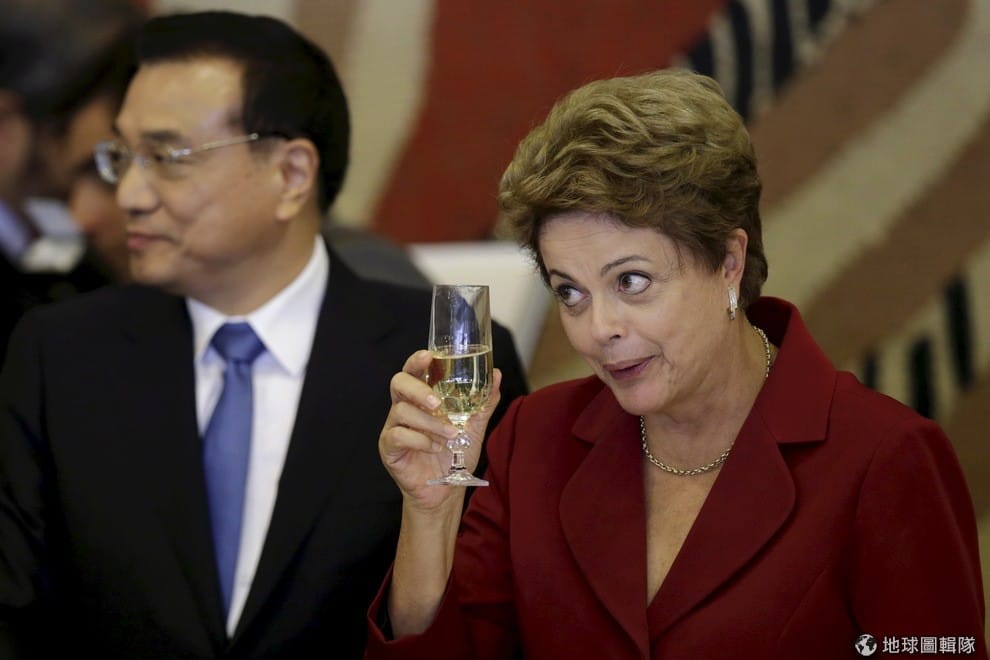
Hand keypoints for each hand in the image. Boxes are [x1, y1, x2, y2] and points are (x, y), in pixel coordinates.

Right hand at [379, 349, 501, 510]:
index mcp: (421, 398)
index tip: (429, 356)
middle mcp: (404, 407)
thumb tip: (496, 374)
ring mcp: (393, 427)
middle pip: (398, 383)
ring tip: (450, 435)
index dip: (417, 360)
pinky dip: (420, 440)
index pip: (413, 371)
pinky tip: (435, 448)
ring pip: (402, 412)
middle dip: (418, 389)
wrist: (447, 490)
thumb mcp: (474, 426)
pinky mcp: (389, 448)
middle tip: (437, 404)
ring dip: (430, 423)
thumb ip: (483, 402)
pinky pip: (398, 436)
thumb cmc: (455, 454)